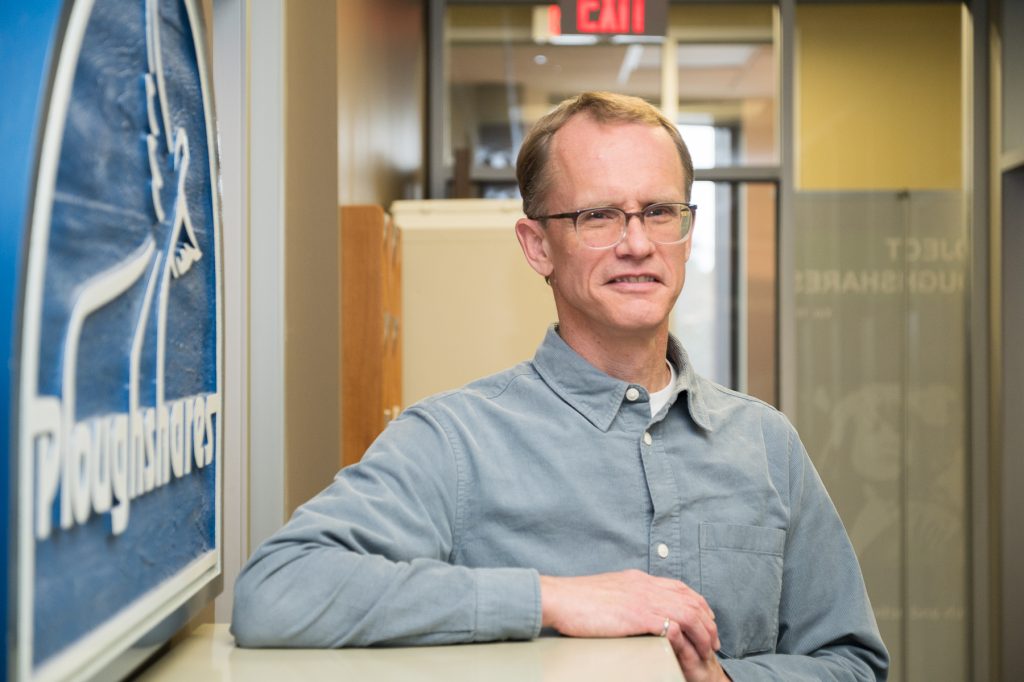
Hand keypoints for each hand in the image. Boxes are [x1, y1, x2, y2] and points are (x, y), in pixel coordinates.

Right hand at [539, 569, 725, 679]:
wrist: (560, 598)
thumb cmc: (576, 599)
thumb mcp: (608, 591)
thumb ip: (625, 596)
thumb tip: (632, 607)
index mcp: (638, 579)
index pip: (679, 587)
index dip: (698, 603)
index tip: (706, 618)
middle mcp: (646, 586)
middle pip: (690, 599)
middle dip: (708, 621)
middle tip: (715, 639)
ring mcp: (644, 600)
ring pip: (689, 613)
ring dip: (703, 633)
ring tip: (709, 649)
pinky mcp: (639, 616)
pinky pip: (674, 626)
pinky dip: (688, 639)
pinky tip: (691, 651)